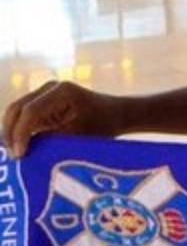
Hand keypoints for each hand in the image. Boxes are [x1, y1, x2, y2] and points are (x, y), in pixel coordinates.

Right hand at [3, 81, 123, 158]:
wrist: (116, 113)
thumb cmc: (103, 125)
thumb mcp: (79, 136)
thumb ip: (51, 141)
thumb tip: (25, 152)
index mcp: (62, 91)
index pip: (31, 111)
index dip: (20, 134)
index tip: (19, 155)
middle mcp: (50, 88)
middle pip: (17, 109)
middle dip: (10, 134)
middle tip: (14, 158)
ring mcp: (44, 93)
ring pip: (15, 112)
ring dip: (11, 133)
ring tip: (15, 156)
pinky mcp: (42, 102)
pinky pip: (22, 116)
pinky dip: (18, 131)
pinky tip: (19, 149)